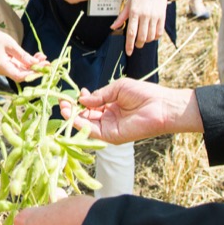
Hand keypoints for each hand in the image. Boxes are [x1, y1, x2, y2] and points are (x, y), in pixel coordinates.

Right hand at [0, 29, 46, 82]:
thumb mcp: (11, 45)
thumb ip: (23, 55)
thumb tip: (36, 63)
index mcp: (2, 66)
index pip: (19, 76)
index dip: (31, 74)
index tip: (42, 68)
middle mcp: (5, 70)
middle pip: (23, 75)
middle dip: (36, 70)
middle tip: (47, 63)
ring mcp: (8, 68)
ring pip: (24, 71)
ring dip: (35, 65)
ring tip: (44, 58)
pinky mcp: (11, 65)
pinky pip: (22, 66)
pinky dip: (30, 62)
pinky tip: (38, 57)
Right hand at [61, 78, 199, 144]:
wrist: (160, 106)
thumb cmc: (143, 94)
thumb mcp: (117, 88)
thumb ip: (99, 95)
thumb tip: (83, 99)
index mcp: (111, 105)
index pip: (90, 105)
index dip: (80, 101)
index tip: (73, 95)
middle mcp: (108, 117)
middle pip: (86, 116)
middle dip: (73, 109)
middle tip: (63, 102)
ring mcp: (110, 127)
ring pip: (87, 124)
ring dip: (74, 117)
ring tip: (65, 108)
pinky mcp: (112, 136)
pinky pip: (93, 132)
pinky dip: (82, 126)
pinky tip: (74, 117)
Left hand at [111, 0, 168, 55]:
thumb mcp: (128, 3)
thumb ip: (121, 17)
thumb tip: (113, 27)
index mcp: (134, 12)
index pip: (131, 33)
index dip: (129, 44)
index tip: (128, 52)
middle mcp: (145, 15)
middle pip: (141, 37)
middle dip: (138, 44)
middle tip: (136, 45)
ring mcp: (154, 17)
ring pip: (150, 36)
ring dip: (146, 41)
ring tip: (143, 38)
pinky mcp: (162, 17)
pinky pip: (159, 33)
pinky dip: (155, 37)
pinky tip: (151, 35)